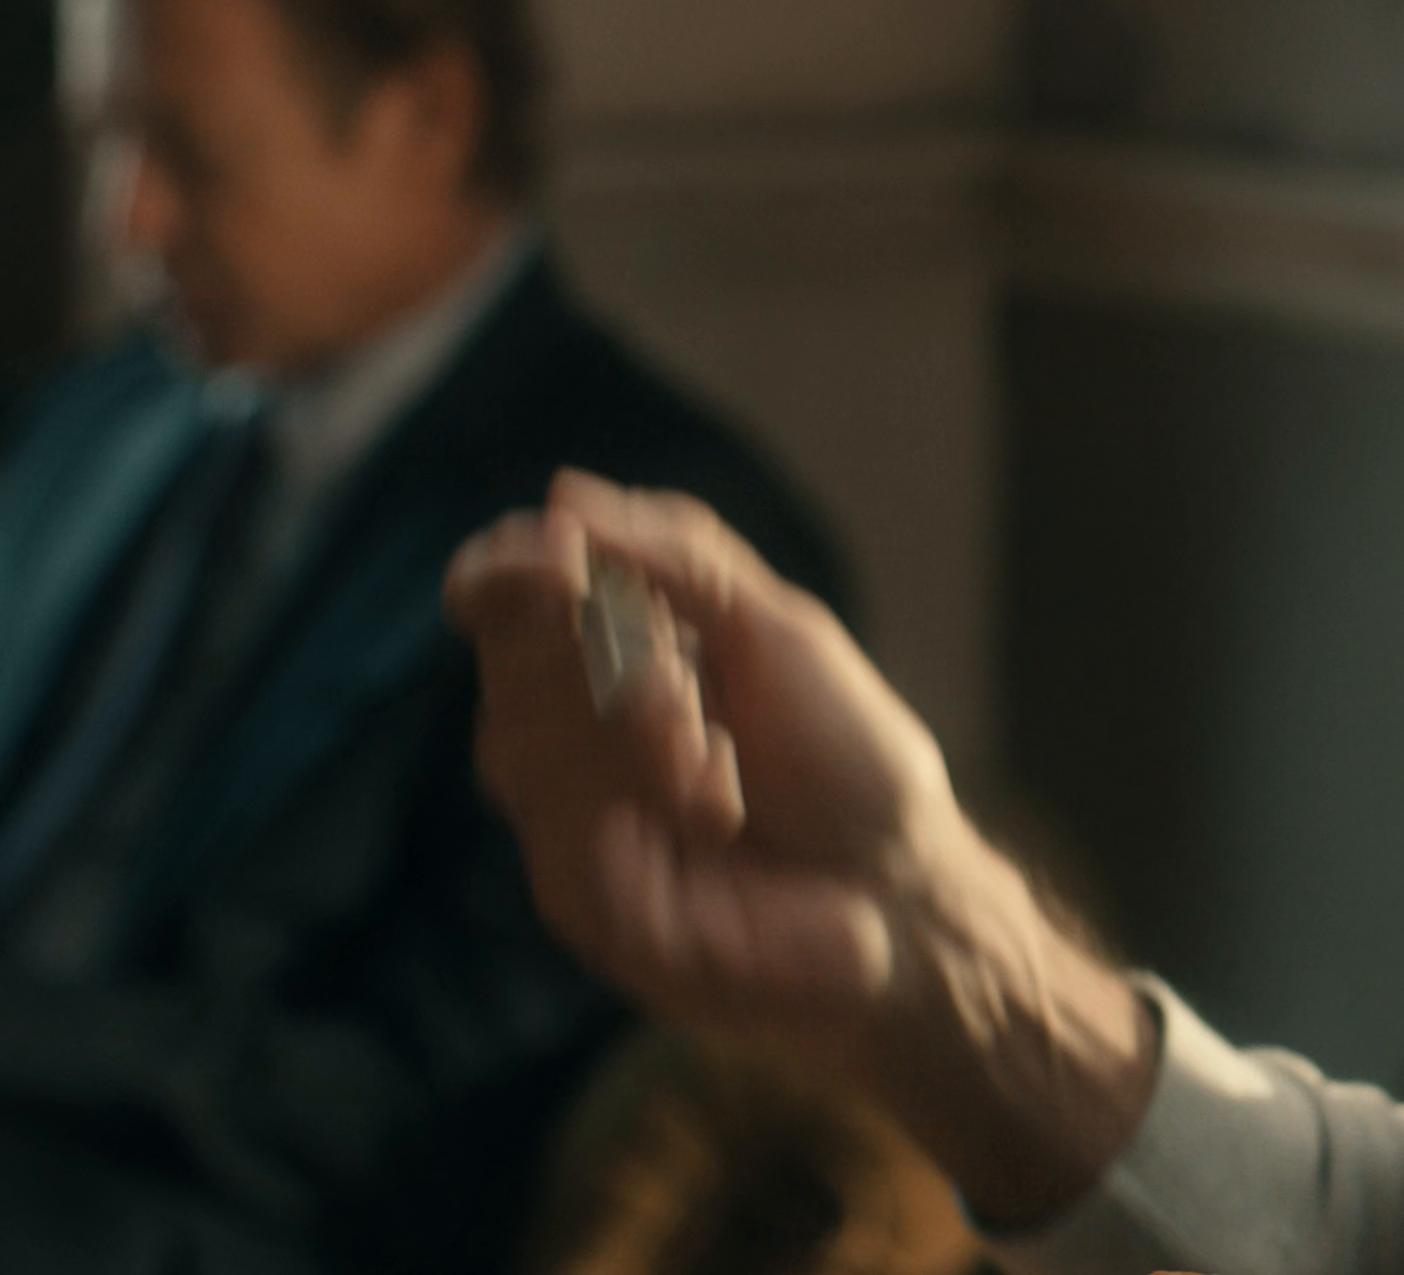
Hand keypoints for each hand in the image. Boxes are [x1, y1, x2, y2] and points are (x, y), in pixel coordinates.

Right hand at [445, 470, 1155, 1222]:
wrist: (904, 885)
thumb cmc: (849, 756)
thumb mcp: (781, 634)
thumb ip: (680, 560)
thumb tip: (564, 492)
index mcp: (610, 657)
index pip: (500, 601)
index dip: (504, 576)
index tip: (559, 559)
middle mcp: (572, 740)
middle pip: (510, 672)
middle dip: (600, 664)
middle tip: (688, 693)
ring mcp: (572, 828)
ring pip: (527, 755)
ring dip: (636, 745)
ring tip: (722, 776)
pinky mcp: (593, 912)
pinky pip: (567, 851)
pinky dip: (646, 821)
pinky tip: (714, 812)